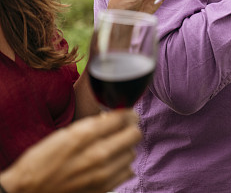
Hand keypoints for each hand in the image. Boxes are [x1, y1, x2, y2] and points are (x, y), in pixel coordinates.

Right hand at [0, 110, 140, 192]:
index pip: (123, 117)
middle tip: (122, 130)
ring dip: (124, 149)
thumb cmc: (41, 161)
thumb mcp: (64, 134)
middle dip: (130, 129)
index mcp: (84, 136)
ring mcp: (102, 173)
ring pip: (132, 153)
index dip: (127, 113)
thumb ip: (92, 125)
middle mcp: (97, 154)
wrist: (29, 192)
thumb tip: (114, 117)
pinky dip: (122, 166)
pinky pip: (128, 171)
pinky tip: (110, 164)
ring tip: (111, 149)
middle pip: (134, 134)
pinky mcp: (104, 187)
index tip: (126, 114)